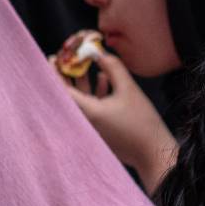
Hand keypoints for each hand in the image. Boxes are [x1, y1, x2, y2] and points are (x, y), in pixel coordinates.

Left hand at [60, 44, 177, 192]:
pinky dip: (95, 93)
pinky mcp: (101, 130)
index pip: (64, 90)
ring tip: (84, 64)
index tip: (52, 58)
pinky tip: (104, 79)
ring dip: (83, 82)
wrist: (152, 152)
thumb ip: (113, 68)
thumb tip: (99, 53)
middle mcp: (85, 121)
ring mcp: (92, 127)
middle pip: (69, 94)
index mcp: (88, 112)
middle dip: (67, 74)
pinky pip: (92, 108)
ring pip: (81, 100)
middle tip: (64, 58)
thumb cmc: (141, 122)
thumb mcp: (129, 89)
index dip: (56, 72)